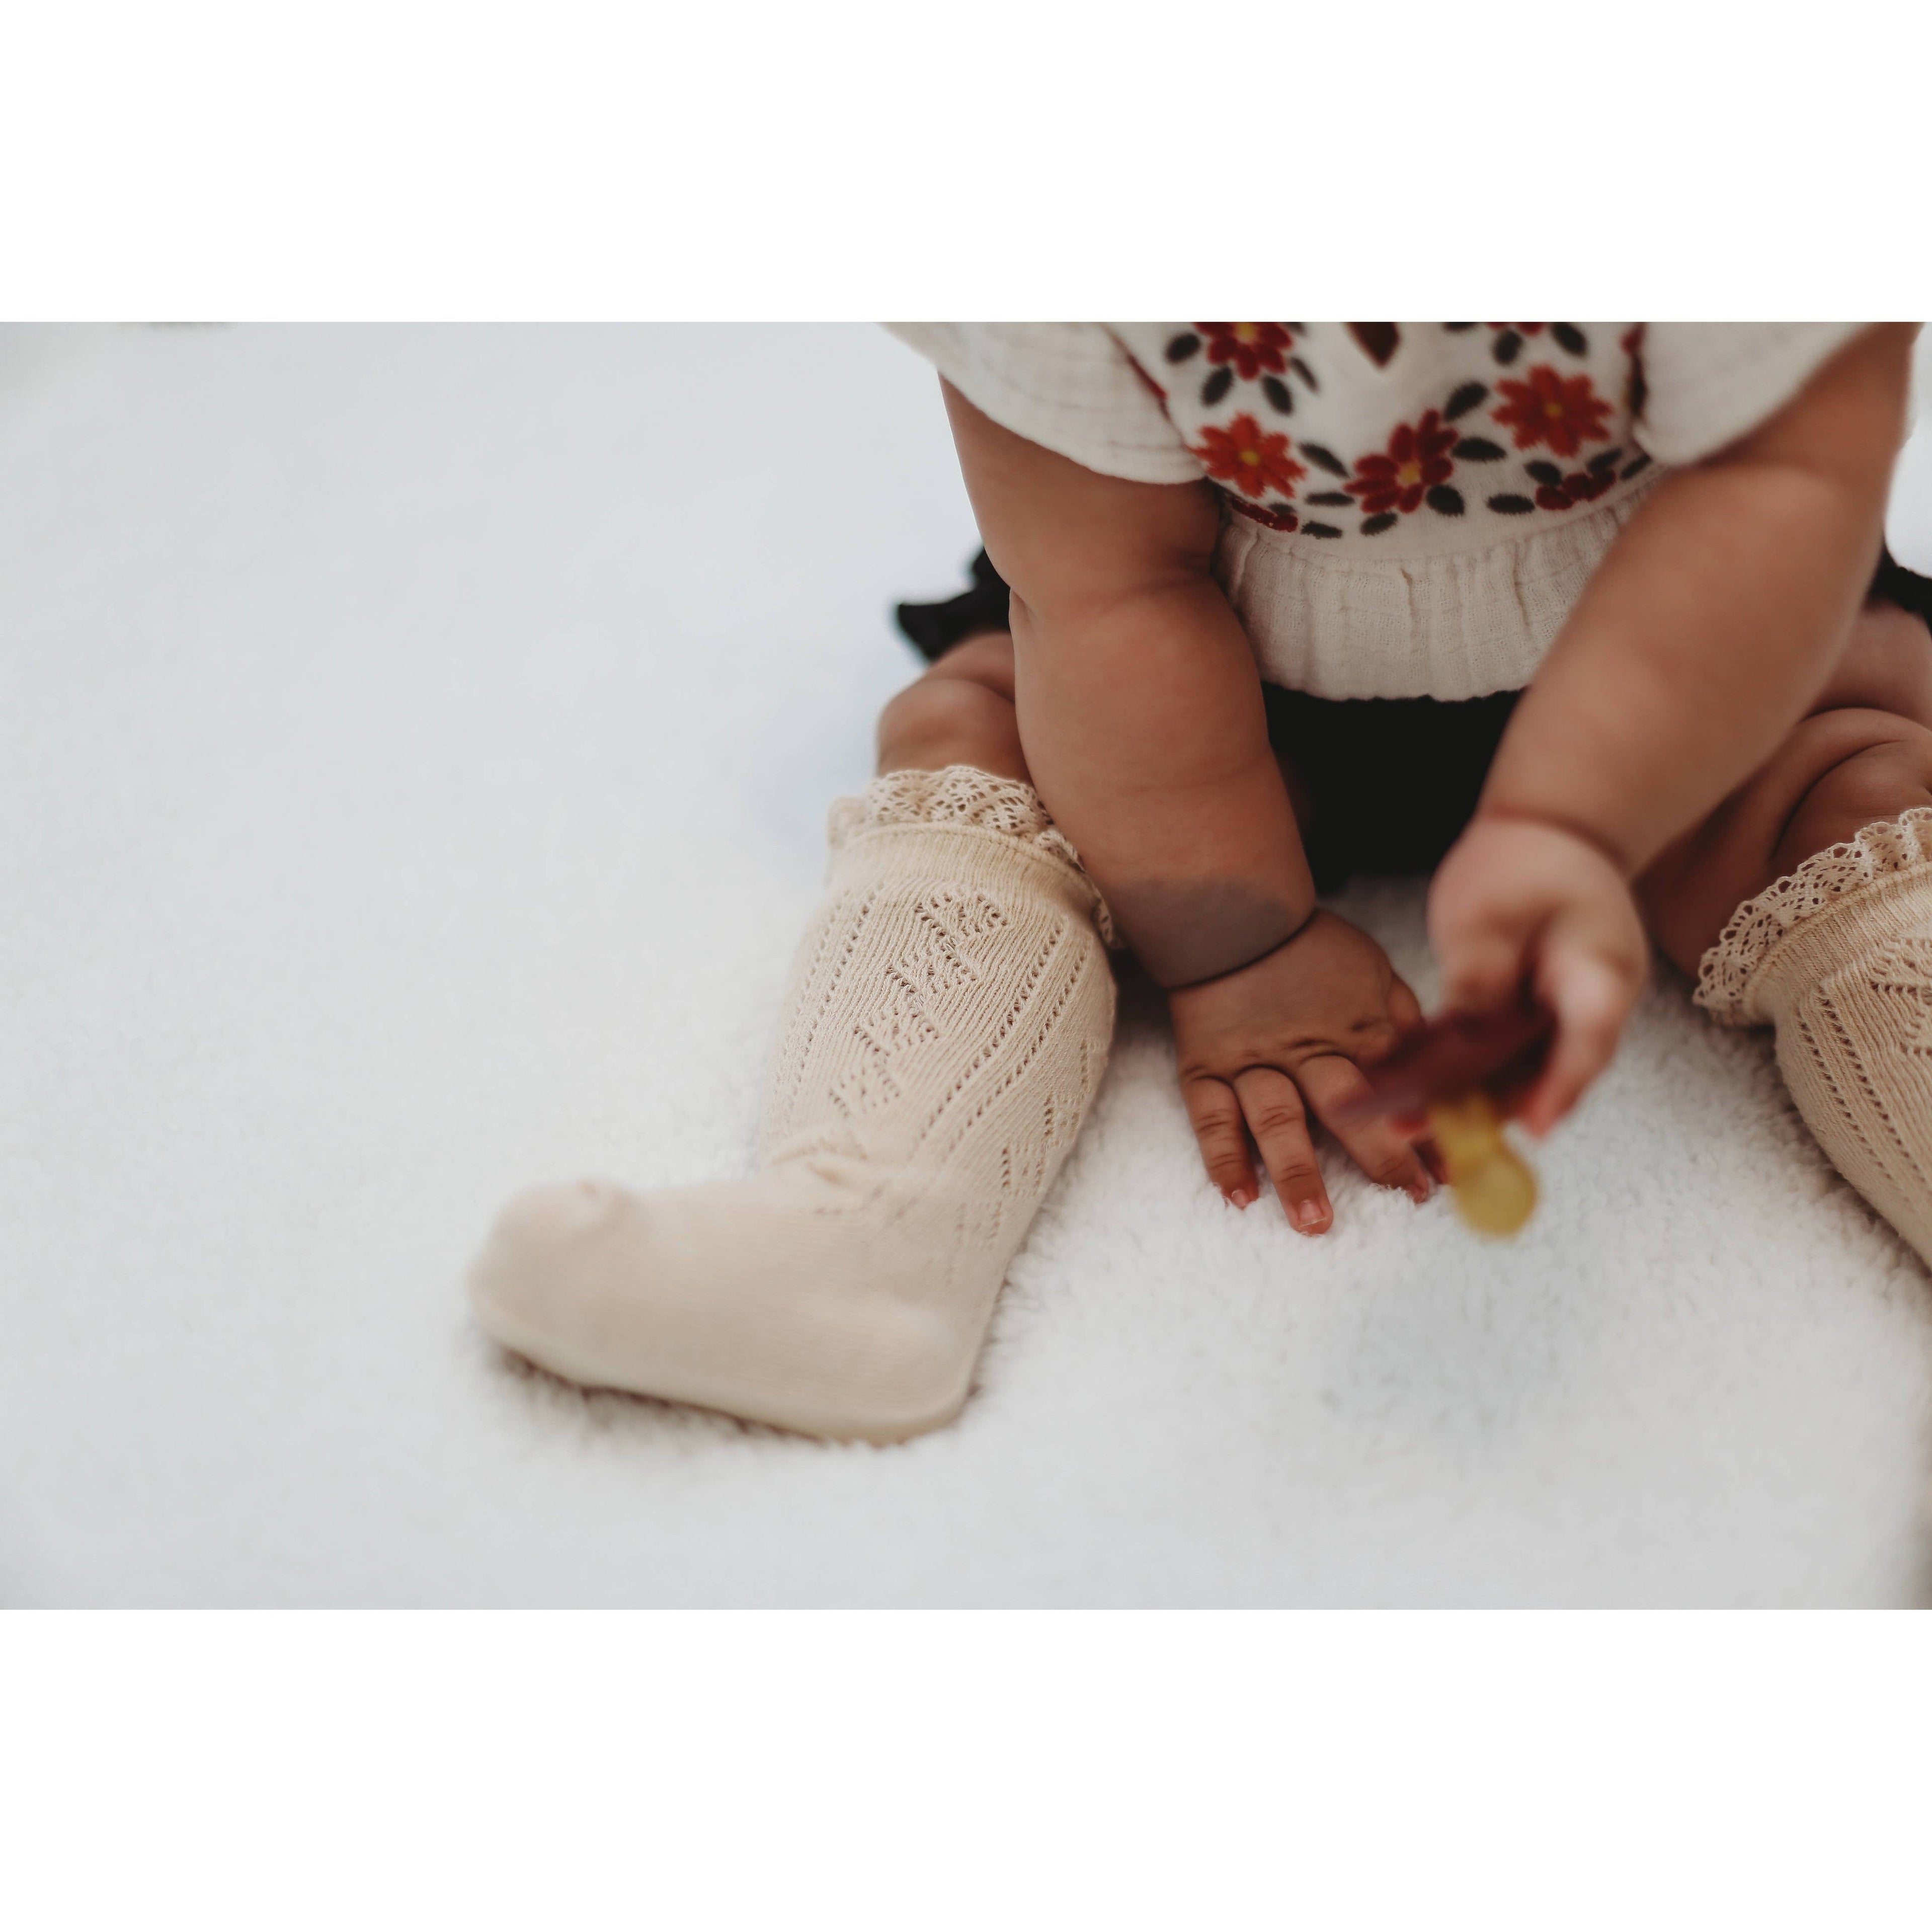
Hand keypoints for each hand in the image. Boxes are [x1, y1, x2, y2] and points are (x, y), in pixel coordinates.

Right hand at [1168, 911, 1437, 1232]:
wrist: (1230, 916)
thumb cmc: (1311, 949)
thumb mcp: (1373, 974)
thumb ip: (1404, 1023)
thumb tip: (1445, 1068)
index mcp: (1352, 1028)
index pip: (1398, 1086)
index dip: (1426, 1128)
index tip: (1451, 1170)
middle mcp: (1304, 1050)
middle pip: (1344, 1107)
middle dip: (1378, 1155)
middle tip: (1405, 1195)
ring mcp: (1252, 1061)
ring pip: (1276, 1119)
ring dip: (1296, 1171)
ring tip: (1315, 1221)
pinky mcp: (1206, 1067)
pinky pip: (1211, 1118)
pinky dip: (1223, 1158)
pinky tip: (1240, 1197)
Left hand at [1427, 814, 1648, 1136]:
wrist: (1553, 827)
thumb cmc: (1526, 859)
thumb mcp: (1488, 909)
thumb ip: (1479, 969)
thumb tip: (1464, 1030)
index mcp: (1596, 972)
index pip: (1587, 1040)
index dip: (1560, 1087)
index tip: (1532, 1127)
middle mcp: (1591, 1004)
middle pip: (1551, 1071)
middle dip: (1493, 1109)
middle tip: (1429, 1135)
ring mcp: (1565, 1011)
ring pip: (1524, 1068)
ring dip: (1470, 1098)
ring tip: (1404, 1123)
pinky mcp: (1534, 1011)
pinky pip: (1502, 1050)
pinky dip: (1463, 1069)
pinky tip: (1407, 1086)